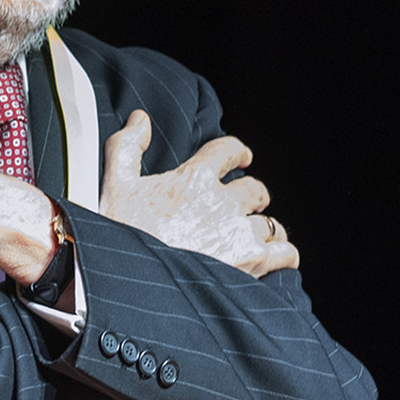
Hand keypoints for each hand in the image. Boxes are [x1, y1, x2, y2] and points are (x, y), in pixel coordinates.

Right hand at [98, 110, 298, 276]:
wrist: (128, 280)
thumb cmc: (118, 233)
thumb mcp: (114, 183)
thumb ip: (126, 146)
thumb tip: (141, 119)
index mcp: (195, 178)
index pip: (229, 150)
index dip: (239, 151)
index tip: (244, 157)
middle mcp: (223, 202)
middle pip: (255, 189)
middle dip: (253, 196)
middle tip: (249, 204)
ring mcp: (239, 233)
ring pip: (271, 224)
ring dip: (265, 229)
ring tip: (256, 238)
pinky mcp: (251, 263)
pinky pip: (285, 253)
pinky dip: (284, 254)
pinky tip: (276, 258)